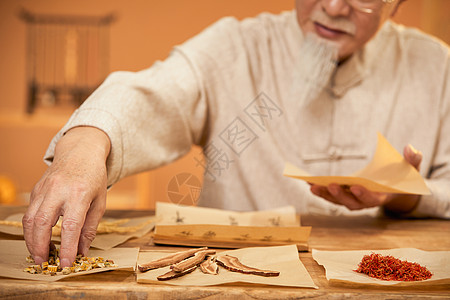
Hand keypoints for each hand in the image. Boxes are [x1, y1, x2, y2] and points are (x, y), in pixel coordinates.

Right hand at [22, 127, 110, 267]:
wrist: (81, 151)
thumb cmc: (94, 177)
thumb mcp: (100, 202)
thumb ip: (90, 228)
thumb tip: (82, 251)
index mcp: (79, 193)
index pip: (71, 225)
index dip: (67, 247)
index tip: (66, 263)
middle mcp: (59, 190)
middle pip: (43, 222)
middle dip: (40, 246)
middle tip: (44, 263)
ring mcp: (44, 188)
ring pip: (31, 218)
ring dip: (32, 240)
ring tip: (39, 255)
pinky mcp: (36, 189)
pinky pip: (30, 212)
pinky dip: (31, 229)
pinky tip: (37, 239)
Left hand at [310, 144, 421, 212]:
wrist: (393, 187)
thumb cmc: (402, 176)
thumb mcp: (411, 168)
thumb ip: (413, 159)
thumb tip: (410, 148)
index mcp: (382, 197)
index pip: (372, 199)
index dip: (364, 194)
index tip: (355, 185)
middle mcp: (365, 202)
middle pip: (351, 202)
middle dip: (340, 195)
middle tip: (331, 185)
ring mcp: (353, 200)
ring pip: (337, 201)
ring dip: (325, 195)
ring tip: (313, 186)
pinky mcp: (344, 196)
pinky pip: (330, 196)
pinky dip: (320, 191)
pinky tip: (308, 182)